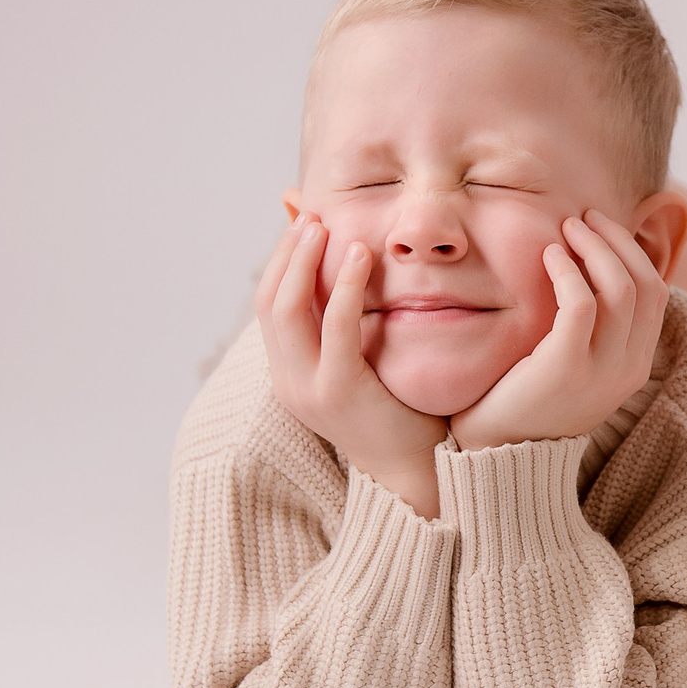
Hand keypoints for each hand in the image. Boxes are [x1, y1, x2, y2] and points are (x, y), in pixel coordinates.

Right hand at [256, 215, 447, 514]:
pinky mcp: (339, 391)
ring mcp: (307, 388)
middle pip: (269, 303)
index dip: (281, 261)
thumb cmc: (401, 411)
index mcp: (289, 374)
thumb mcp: (367, 358)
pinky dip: (345, 287)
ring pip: (286, 311)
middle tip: (309, 217)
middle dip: (287, 254)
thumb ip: (352, 319)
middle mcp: (288, 381)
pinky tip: (362, 257)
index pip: (268, 306)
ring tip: (324, 226)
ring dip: (304, 262)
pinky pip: (334, 329)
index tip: (301, 223)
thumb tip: (351, 268)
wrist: (418, 470)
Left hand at [450, 211, 668, 452]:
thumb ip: (594, 328)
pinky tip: (548, 256)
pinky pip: (581, 305)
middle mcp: (628, 369)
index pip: (657, 293)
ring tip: (567, 229)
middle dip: (617, 241)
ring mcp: (601, 371)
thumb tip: (591, 266)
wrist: (496, 451)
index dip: (633, 252)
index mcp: (635, 365)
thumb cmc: (527, 397)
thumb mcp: (576, 361)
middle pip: (645, 284)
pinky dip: (567, 271)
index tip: (601, 229)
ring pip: (621, 289)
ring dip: (595, 248)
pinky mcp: (565, 368)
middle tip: (584, 219)